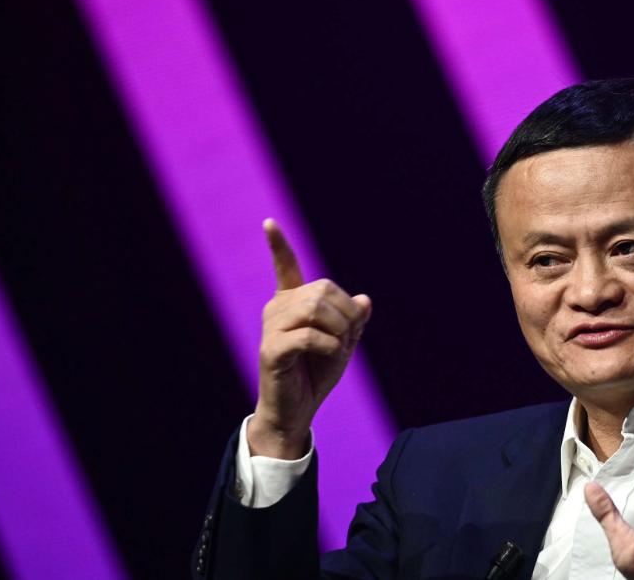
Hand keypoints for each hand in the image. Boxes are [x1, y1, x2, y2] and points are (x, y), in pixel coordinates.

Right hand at [248, 219, 371, 459]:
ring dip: (339, 329)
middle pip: (322, 290)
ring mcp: (271, 328)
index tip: (269, 222)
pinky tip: (330, 355)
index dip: (278, 246)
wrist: (296, 411)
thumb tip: (365, 299)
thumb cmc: (316, 374)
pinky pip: (310, 335)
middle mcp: (277, 309)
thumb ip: (353, 320)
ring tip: (338, 348)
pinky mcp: (271, 349)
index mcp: (290, 303)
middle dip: (346, 313)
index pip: (284, 267)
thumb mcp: (343, 343)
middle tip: (347, 338)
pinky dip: (330, 345)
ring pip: (316, 309)